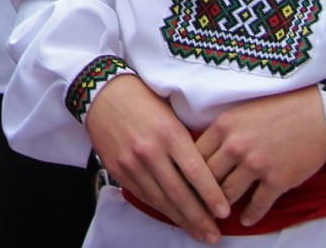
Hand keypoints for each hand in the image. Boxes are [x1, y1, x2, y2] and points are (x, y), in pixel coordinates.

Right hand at [85, 75, 227, 243]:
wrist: (101, 92)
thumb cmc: (141, 98)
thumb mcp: (171, 114)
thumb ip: (186, 142)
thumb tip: (207, 173)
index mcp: (169, 133)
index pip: (196, 173)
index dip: (212, 196)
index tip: (224, 212)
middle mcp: (150, 150)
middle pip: (180, 193)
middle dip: (199, 218)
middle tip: (214, 234)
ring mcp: (131, 162)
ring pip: (161, 200)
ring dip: (181, 219)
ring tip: (198, 232)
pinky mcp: (117, 169)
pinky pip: (142, 195)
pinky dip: (159, 208)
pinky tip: (172, 217)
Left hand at [196, 87, 325, 226]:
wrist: (319, 114)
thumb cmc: (279, 109)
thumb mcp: (241, 112)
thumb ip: (222, 132)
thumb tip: (203, 154)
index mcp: (223, 126)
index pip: (195, 156)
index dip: (188, 172)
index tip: (185, 184)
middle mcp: (235, 146)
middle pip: (207, 178)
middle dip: (201, 193)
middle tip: (198, 205)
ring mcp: (256, 164)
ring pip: (228, 194)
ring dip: (222, 207)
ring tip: (218, 215)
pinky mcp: (278, 179)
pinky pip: (258, 204)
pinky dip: (250, 215)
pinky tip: (246, 220)